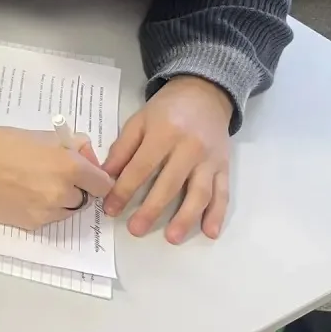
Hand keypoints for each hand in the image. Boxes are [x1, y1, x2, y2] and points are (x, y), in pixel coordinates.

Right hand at [0, 126, 113, 230]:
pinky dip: (42, 209)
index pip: (103, 184)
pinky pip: (47, 218)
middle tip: (53, 175)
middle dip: (75, 188)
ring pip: (66, 211)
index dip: (96, 177)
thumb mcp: (42, 135)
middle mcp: (63, 193)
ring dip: (60, 200)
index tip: (85, 173)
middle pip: (85, 198)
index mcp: (70, 167)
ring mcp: (47, 212)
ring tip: (35, 185)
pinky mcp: (31, 224)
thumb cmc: (3, 144)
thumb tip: (86, 154)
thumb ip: (72, 145)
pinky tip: (23, 195)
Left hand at [103, 76, 232, 243]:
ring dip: (186, 218)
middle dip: (152, 210)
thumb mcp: (138, 121)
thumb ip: (122, 148)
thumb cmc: (166, 110)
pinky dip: (218, 214)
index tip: (111, 209)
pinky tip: (210, 232)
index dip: (125, 190)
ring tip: (172, 238)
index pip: (141, 168)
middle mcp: (190, 148)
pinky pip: (223, 192)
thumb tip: (105, 176)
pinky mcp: (225, 166)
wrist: (205, 93)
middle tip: (135, 230)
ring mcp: (210, 159)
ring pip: (200, 193)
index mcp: (164, 134)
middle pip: (170, 184)